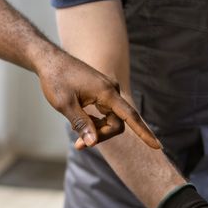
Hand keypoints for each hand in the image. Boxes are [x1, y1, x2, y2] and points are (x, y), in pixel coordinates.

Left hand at [36, 50, 160, 149]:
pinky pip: (105, 113)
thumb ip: (81, 124)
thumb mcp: (65, 104)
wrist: (50, 60)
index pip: (130, 117)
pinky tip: (80, 122)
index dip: (144, 133)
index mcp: (106, 92)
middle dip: (101, 136)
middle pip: (117, 123)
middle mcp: (111, 90)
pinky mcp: (101, 92)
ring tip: (76, 137)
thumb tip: (93, 142)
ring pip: (110, 120)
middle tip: (79, 145)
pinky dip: (94, 122)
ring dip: (96, 130)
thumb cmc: (56, 80)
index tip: (157, 147)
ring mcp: (107, 91)